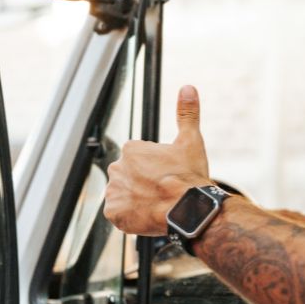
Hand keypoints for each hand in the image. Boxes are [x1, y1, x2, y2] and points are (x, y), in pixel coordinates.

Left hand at [104, 85, 211, 234]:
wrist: (189, 210)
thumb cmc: (190, 176)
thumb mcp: (191, 141)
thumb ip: (187, 114)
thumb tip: (188, 87)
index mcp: (132, 149)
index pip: (140, 159)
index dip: (156, 168)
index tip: (169, 175)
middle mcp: (117, 167)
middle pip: (130, 176)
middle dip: (144, 183)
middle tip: (164, 190)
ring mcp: (114, 191)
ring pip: (125, 194)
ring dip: (137, 199)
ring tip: (158, 204)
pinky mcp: (113, 213)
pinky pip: (119, 214)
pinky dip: (131, 216)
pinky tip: (148, 214)